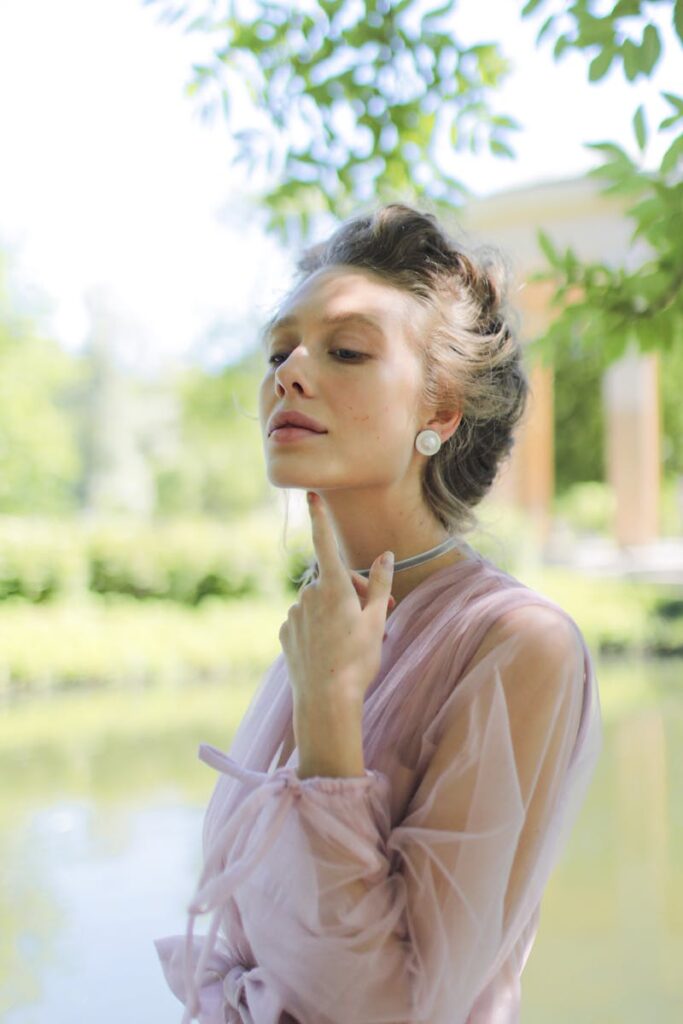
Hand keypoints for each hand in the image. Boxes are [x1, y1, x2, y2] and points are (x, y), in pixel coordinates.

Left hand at [278, 491, 394, 713]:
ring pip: (319, 601)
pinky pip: (305, 620)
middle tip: (379, 615)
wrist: (326, 700)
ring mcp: (294, 613)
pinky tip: (331, 649)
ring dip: (336, 611)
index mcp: (333, 587)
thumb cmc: (358, 659)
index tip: (311, 495)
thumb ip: (381, 584)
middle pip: (334, 580)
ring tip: (354, 638)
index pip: (325, 543)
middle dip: (354, 591)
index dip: (320, 517)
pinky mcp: (285, 632)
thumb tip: (385, 555)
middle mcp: (308, 594)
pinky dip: (319, 627)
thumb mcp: (376, 620)